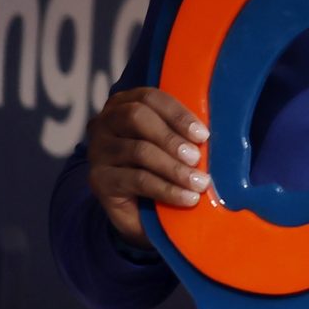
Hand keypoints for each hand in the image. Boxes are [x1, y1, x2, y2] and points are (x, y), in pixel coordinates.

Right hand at [84, 87, 209, 245]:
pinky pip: (137, 180)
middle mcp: (105, 123)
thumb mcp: (172, 145)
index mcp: (124, 105)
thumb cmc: (162, 167)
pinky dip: (167, 189)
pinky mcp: (99, 179)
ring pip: (139, 151)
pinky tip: (187, 198)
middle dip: (171, 138)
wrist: (140, 210)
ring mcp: (99, 151)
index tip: (203, 135)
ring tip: (199, 183)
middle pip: (136, 117)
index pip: (149, 98)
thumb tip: (210, 135)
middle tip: (196, 159)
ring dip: (174, 168)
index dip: (177, 114)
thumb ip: (183, 133)